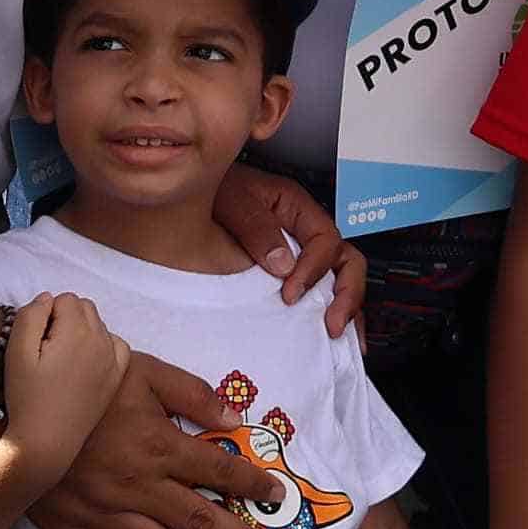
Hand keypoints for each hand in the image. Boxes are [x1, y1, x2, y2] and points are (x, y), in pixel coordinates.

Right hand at [2, 293, 133, 465]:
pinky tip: (82, 362)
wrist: (47, 441)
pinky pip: (116, 344)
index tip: (34, 342)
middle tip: (44, 351)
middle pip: (84, 308)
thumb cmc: (27, 397)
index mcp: (78, 330)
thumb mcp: (16, 352)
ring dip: (81, 332)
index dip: (44, 316)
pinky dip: (101, 346)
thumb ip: (30, 316)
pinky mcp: (116, 376)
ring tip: (59, 361)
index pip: (63, 298)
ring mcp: (113, 358)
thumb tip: (47, 298)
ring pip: (98, 325)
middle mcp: (102, 340)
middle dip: (64, 320)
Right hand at [31, 349, 277, 528]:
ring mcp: (102, 511)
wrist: (18, 398)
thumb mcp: (145, 370)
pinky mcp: (66, 526)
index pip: (221, 472)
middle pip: (201, 520)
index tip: (278, 498)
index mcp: (161, 447)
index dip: (254, 485)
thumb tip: (235, 420)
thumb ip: (192, 394)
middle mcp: (139, 486)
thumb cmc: (85, 381)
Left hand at [214, 164, 366, 333]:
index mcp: (295, 207)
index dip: (314, 269)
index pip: (325, 240)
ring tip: (335, 336)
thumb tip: (284, 265)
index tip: (290, 294)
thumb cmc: (207, 191)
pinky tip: (324, 337)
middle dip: (346, 294)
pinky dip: (324, 314)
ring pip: (337, 279)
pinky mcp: (283, 276)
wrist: (181, 200)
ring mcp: (296, 254)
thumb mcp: (231, 201)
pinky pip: (316, 293)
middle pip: (345, 260)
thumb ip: (256, 228)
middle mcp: (302, 232)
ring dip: (344, 308)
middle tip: (332, 324)